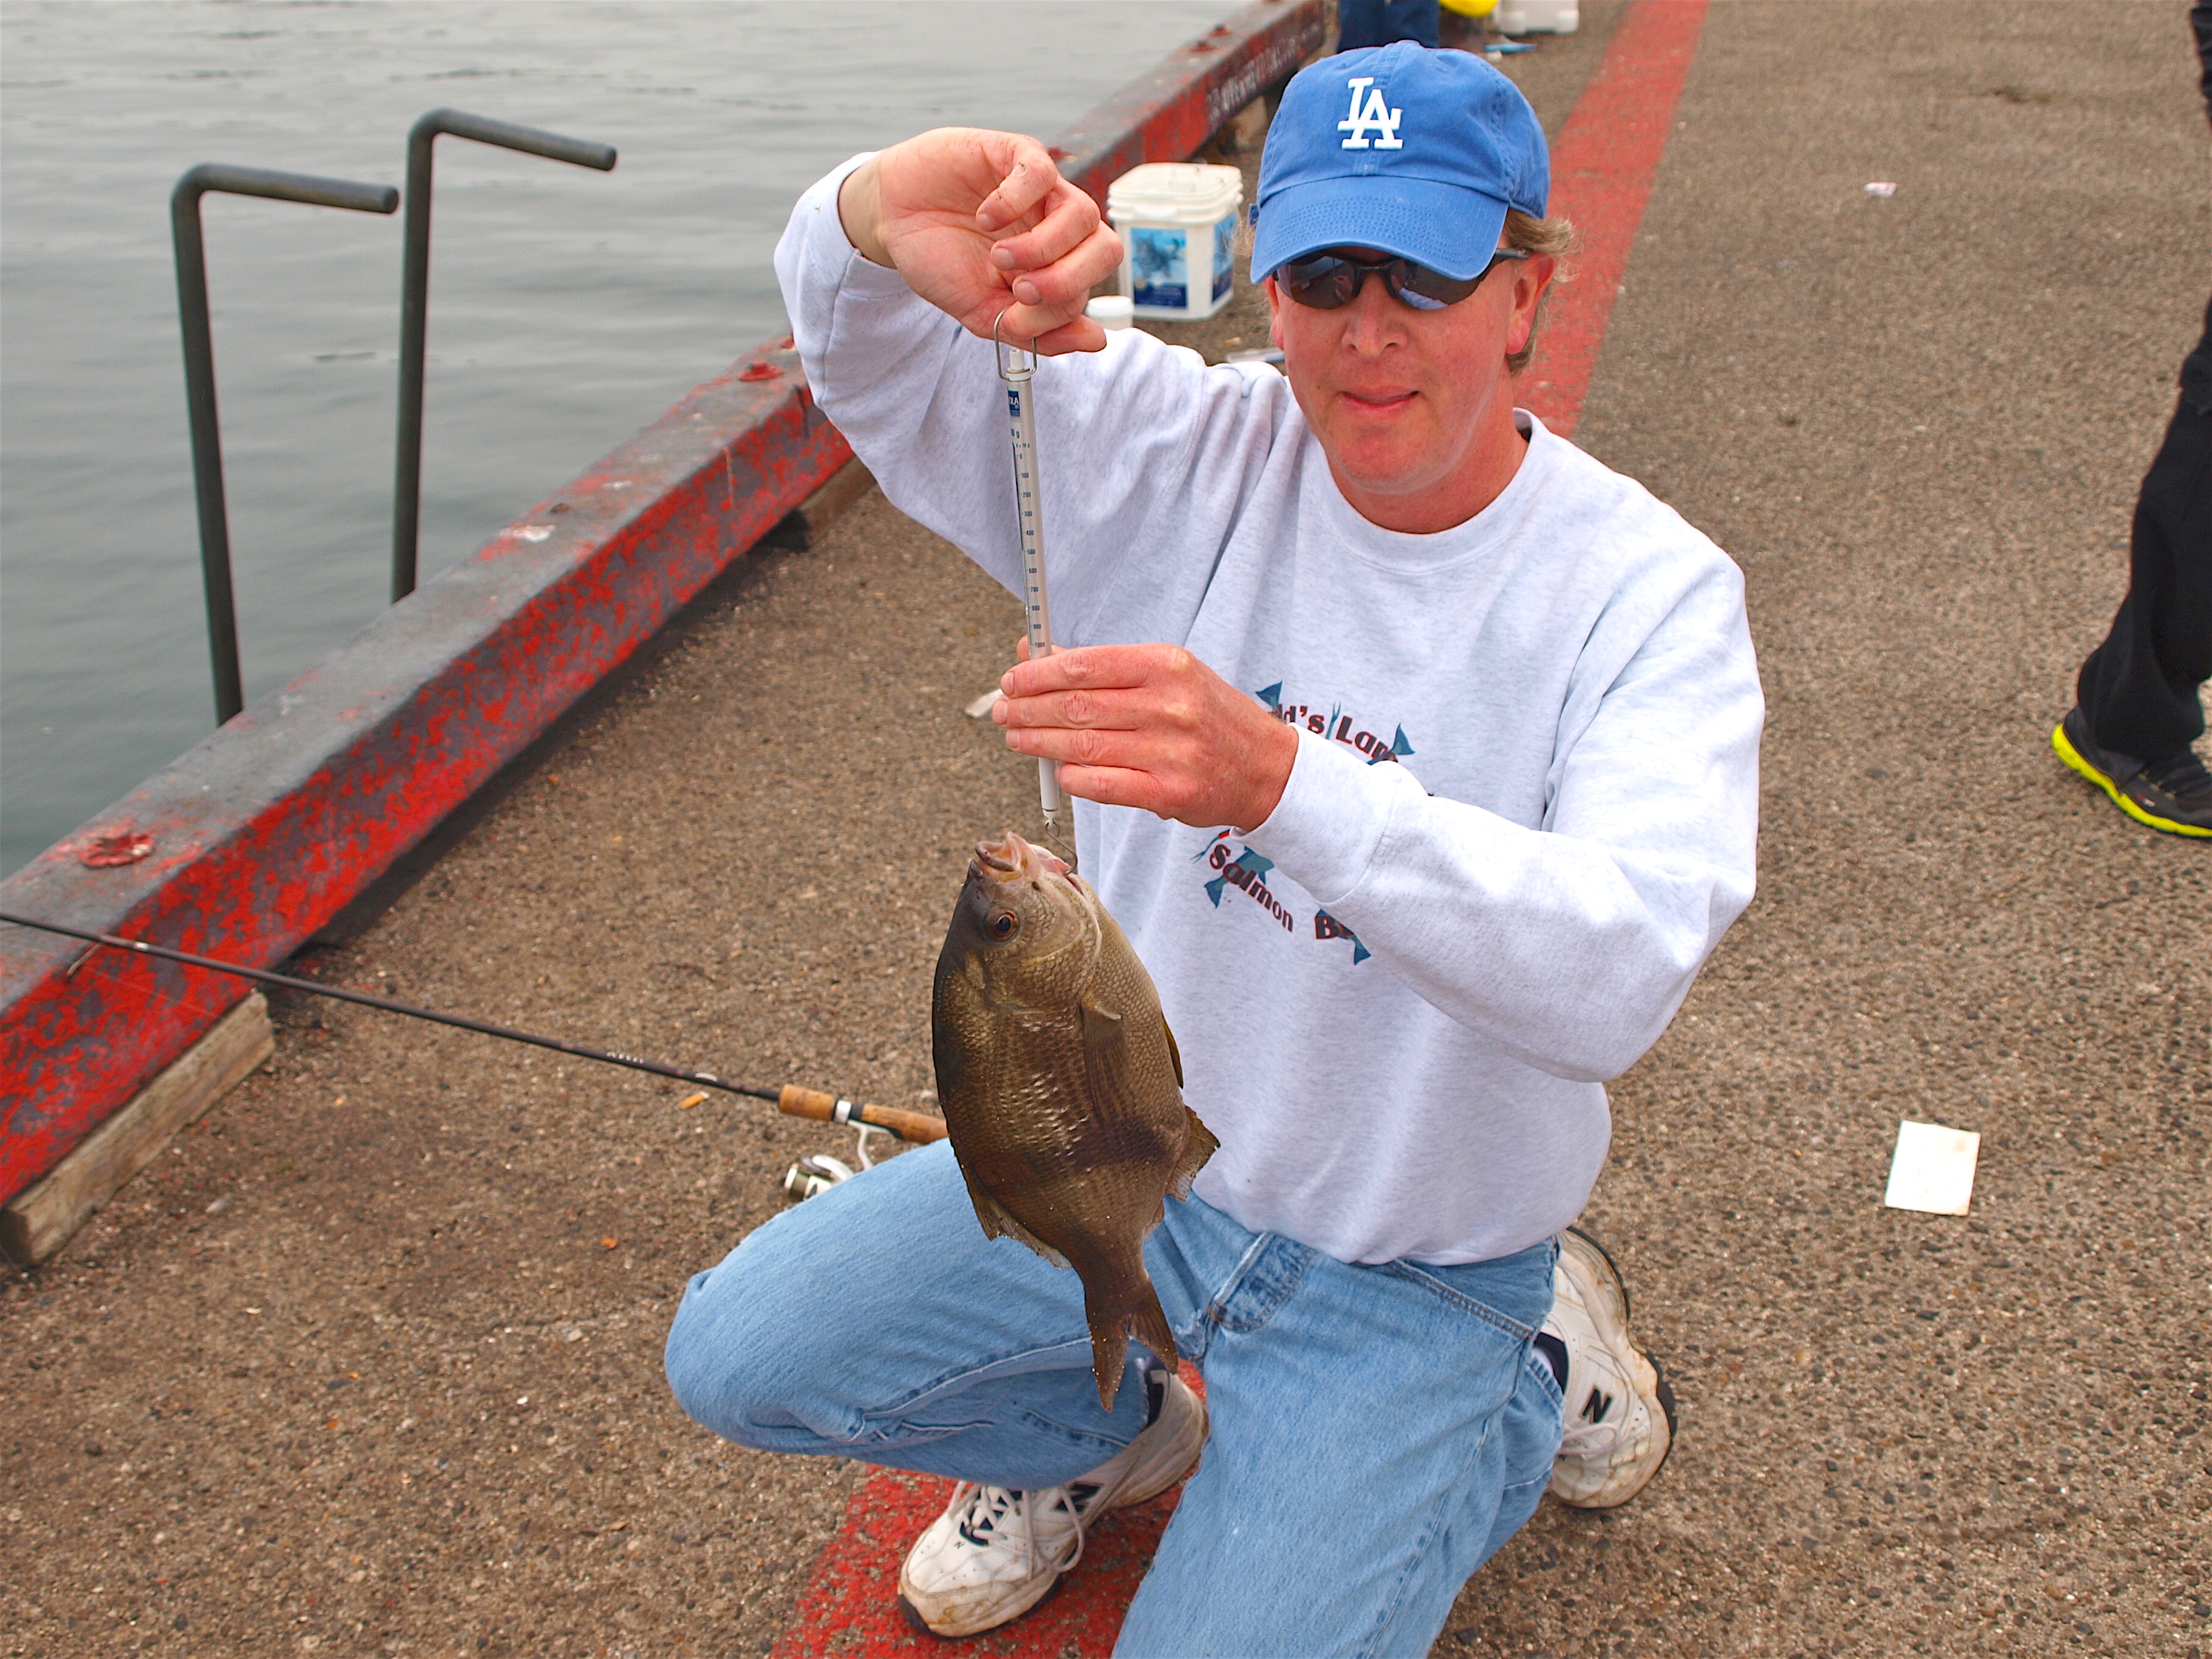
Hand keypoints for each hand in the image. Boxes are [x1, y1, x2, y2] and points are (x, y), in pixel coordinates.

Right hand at [837, 128, 1124, 355]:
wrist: (895, 219)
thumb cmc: (943, 261)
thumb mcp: (983, 312)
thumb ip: (1036, 331)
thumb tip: (1098, 341)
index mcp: (1057, 266)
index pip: (1087, 290)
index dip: (1055, 310)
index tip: (1012, 312)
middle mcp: (1059, 227)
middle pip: (1106, 249)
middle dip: (1068, 280)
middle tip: (1021, 289)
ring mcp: (1042, 190)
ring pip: (1083, 213)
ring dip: (1043, 247)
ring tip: (998, 256)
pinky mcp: (1015, 153)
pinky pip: (1041, 172)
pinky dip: (1015, 200)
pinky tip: (985, 216)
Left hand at [993, 642, 1298, 831]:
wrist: (1267, 768)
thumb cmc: (1209, 715)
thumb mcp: (1169, 676)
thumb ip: (1105, 666)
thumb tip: (1036, 653)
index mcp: (1168, 665)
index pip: (1085, 665)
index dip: (1038, 674)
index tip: (1012, 678)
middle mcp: (1170, 706)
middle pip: (1078, 706)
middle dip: (1029, 709)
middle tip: (1003, 711)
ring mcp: (1171, 752)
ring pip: (1083, 746)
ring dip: (1038, 742)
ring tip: (1016, 737)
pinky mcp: (1169, 793)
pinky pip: (1102, 784)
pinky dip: (1071, 776)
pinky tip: (1056, 769)